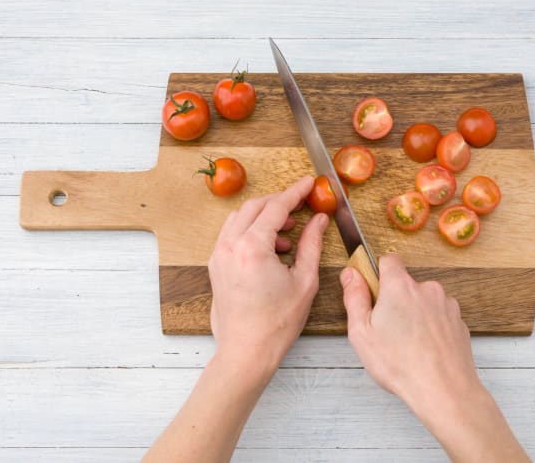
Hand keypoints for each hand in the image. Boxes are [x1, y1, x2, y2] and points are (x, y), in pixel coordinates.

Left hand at [208, 176, 328, 371]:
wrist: (246, 351)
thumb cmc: (276, 323)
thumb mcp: (304, 280)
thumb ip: (311, 244)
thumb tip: (319, 221)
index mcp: (252, 248)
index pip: (275, 207)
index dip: (295, 192)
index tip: (309, 183)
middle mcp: (229, 246)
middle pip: (254, 207)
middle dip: (279, 202)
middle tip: (301, 205)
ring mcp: (219, 255)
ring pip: (240, 218)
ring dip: (264, 217)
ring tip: (288, 233)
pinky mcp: (216, 266)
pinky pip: (232, 235)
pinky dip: (251, 231)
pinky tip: (271, 248)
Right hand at [340, 254, 479, 407]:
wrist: (444, 390)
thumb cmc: (400, 365)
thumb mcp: (361, 333)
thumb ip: (354, 297)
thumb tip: (351, 274)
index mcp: (400, 287)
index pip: (388, 260)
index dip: (378, 273)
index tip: (372, 292)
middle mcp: (427, 289)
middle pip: (405, 284)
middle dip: (395, 300)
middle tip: (385, 329)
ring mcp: (446, 304)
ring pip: (423, 301)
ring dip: (414, 314)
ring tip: (406, 344)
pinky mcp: (459, 321)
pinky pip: (439, 316)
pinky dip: (430, 327)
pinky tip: (423, 349)